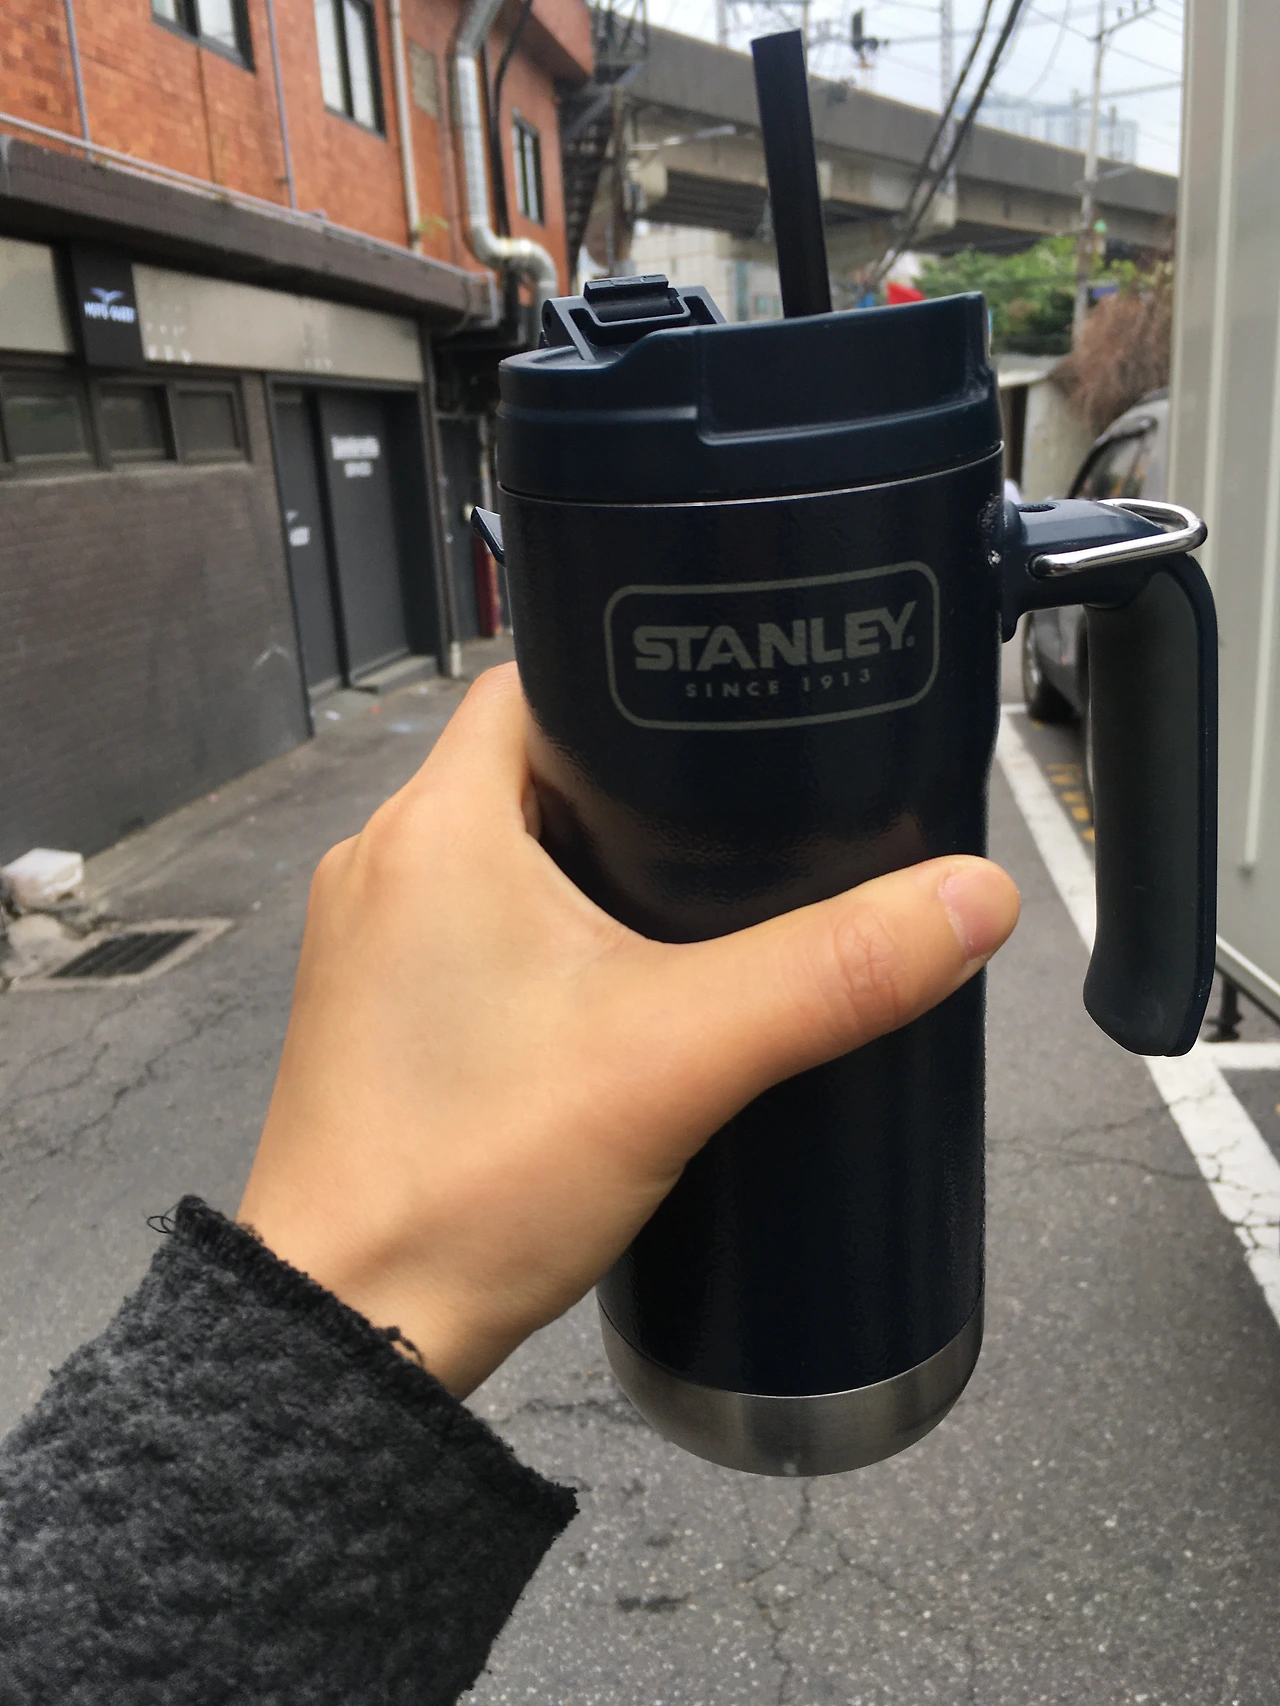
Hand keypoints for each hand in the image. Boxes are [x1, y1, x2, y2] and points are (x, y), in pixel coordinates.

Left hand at [238, 665, 1018, 1396]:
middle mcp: (384, 865)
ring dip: (598, 870)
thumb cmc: (479, 1173)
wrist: (352, 1332)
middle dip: (639, 790)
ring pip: (508, 857)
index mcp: (434, 826)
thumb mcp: (678, 1059)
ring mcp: (372, 947)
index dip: (632, 685)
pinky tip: (633, 989)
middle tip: (750, 822)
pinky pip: (480, 931)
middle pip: (533, 771)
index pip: (536, 683)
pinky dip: (556, 937)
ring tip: (712, 907)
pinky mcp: (380, 1018)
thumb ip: (832, 974)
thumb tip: (978, 895)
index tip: (728, 719)